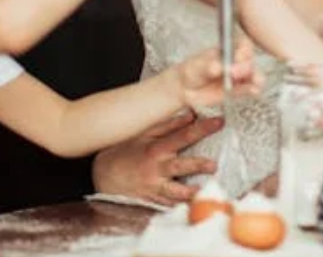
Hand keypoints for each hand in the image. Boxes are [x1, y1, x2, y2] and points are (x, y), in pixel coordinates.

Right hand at [91, 111, 223, 205]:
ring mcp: (155, 187)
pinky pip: (169, 206)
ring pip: (176, 192)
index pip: (183, 136)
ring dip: (192, 192)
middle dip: (198, 165)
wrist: (104, 175)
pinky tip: (194, 207)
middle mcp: (157, 169)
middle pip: (181, 166)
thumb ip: (169, 126)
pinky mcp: (153, 201)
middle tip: (214, 165)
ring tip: (206, 191)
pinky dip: (181, 206)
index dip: (202, 128)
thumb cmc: (126, 152)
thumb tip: (191, 115)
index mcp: (156, 149)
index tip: (219, 122)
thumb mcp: (144, 135)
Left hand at [178, 38, 263, 109]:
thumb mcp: (197, 66)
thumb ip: (208, 66)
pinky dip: (253, 89)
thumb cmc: (192, 70)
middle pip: (249, 60)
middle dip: (244, 67)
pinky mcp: (238, 89)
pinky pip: (249, 88)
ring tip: (254, 83)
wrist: (187, 88)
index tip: (237, 57)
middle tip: (233, 74)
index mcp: (228, 48)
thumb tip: (218, 67)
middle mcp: (236, 60)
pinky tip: (254, 90)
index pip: (243, 44)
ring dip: (256, 78)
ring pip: (254, 74)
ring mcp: (239, 75)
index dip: (243, 49)